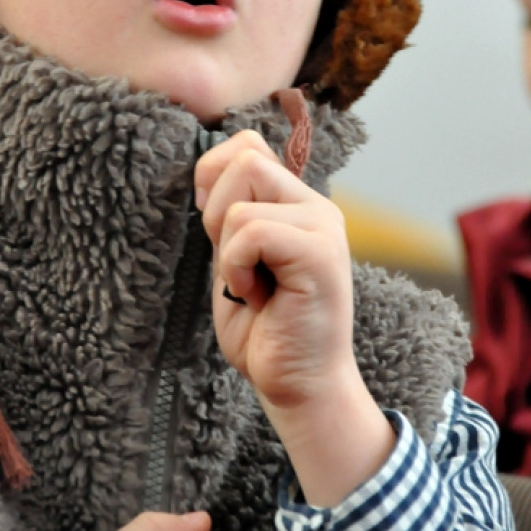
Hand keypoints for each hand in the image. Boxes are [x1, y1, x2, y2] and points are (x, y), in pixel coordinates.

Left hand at [195, 129, 353, 409]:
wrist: (298, 387)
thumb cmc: (263, 329)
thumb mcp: (235, 258)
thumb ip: (231, 213)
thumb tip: (208, 173)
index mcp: (295, 202)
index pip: (247, 143)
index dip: (214, 174)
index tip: (213, 226)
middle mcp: (314, 206)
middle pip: (244, 158)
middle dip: (217, 212)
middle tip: (236, 262)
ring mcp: (322, 226)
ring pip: (242, 200)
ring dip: (228, 249)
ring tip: (251, 284)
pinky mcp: (321, 253)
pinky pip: (251, 230)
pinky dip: (237, 266)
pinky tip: (256, 296)